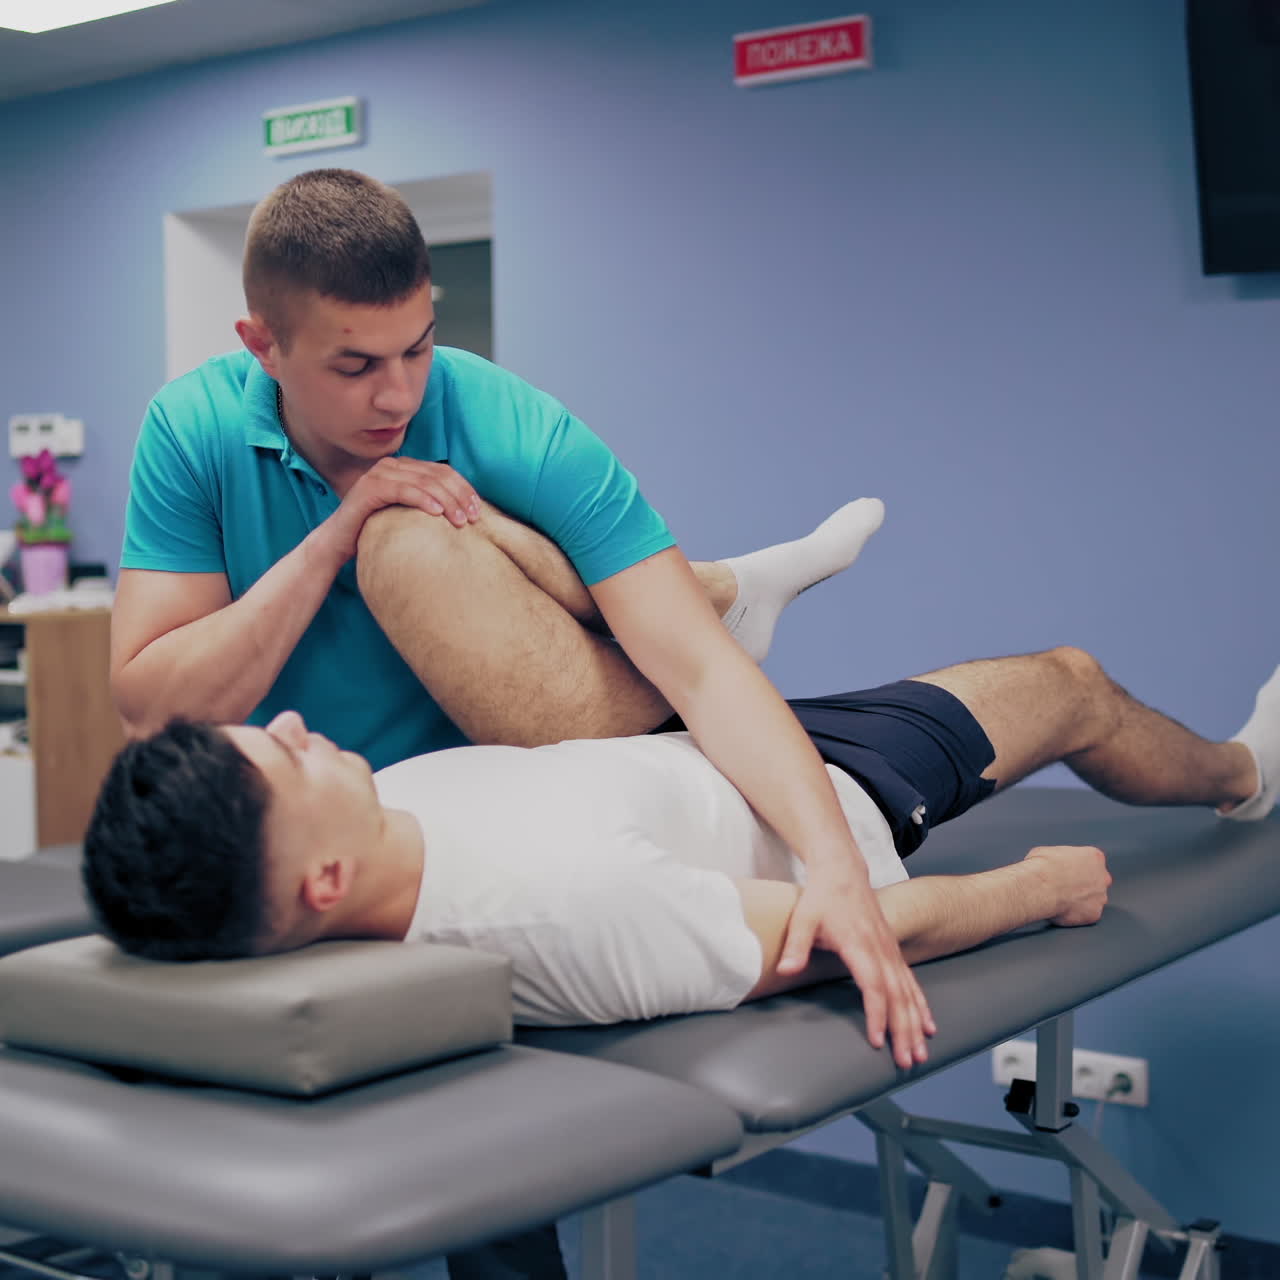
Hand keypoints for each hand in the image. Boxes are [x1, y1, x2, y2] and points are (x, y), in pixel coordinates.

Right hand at [321, 458, 480, 563]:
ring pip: (424, 481)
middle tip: (473, 518)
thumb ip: (429, 506)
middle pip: (438, 475)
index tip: (478, 510)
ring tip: (460, 521)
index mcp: (406, 468)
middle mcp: (394, 465)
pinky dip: (423, 500)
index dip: (464, 489)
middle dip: (459, 496)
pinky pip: (403, 490)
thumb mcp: (408, 515)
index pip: (444, 472)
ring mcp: (380, 473)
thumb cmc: (376, 530)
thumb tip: (464, 512)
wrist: (339, 542)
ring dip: (447, 500)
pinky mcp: (370, 486)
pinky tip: (437, 513)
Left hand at [780, 865, 935, 1067]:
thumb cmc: (821, 896)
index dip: (877, 1014)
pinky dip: (921, 1005)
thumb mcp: (803, 917)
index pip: (874, 985)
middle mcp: (881, 949)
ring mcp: (890, 950)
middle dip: (904, 1030)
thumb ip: (796, 946)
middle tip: (907, 1060)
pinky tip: (928, 1025)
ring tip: (921, 1053)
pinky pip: (911, 982)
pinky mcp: (893, 951)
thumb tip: (785, 970)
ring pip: (908, 992)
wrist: (842, 872)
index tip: (878, 1040)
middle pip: (897, 995)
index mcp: (859, 944)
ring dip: (916, 1023)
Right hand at [1023, 845, 1111, 926]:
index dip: (1077, 867)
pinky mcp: (1094, 914)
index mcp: (1094, 857)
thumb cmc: (1042, 868)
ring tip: (1061, 899)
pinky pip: (1087, 915)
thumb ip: (1059, 859)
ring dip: (1081, 900)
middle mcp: (1102, 877)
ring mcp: (1100, 897)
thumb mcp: (1047, 852)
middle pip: (1097, 881)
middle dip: (1085, 884)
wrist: (1040, 888)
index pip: (1092, 861)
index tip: (1067, 871)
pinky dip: (1076, 914)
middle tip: (1066, 886)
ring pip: (1094, 899)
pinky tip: (1062, 909)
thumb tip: (1053, 865)